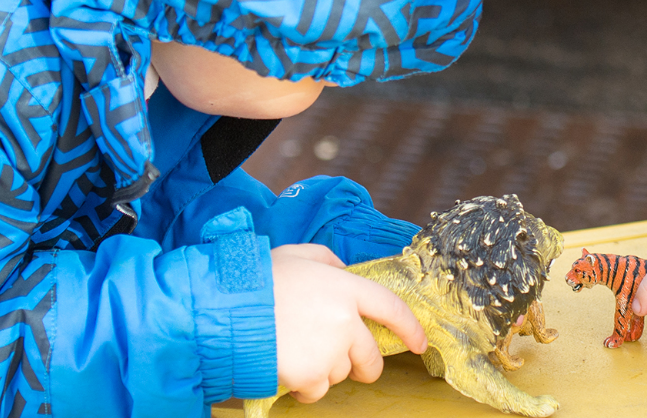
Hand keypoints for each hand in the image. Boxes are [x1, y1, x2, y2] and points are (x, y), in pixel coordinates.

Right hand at [271, 244, 426, 402]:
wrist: (226, 309)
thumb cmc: (257, 280)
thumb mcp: (296, 254)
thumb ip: (327, 260)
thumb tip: (344, 271)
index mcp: (345, 288)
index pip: (392, 309)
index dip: (411, 329)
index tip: (419, 344)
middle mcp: (345, 321)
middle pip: (371, 356)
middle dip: (366, 366)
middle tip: (349, 364)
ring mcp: (329, 351)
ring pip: (341, 374)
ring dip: (324, 370)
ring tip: (294, 351)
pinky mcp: (311, 375)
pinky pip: (317, 391)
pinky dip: (304, 386)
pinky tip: (286, 367)